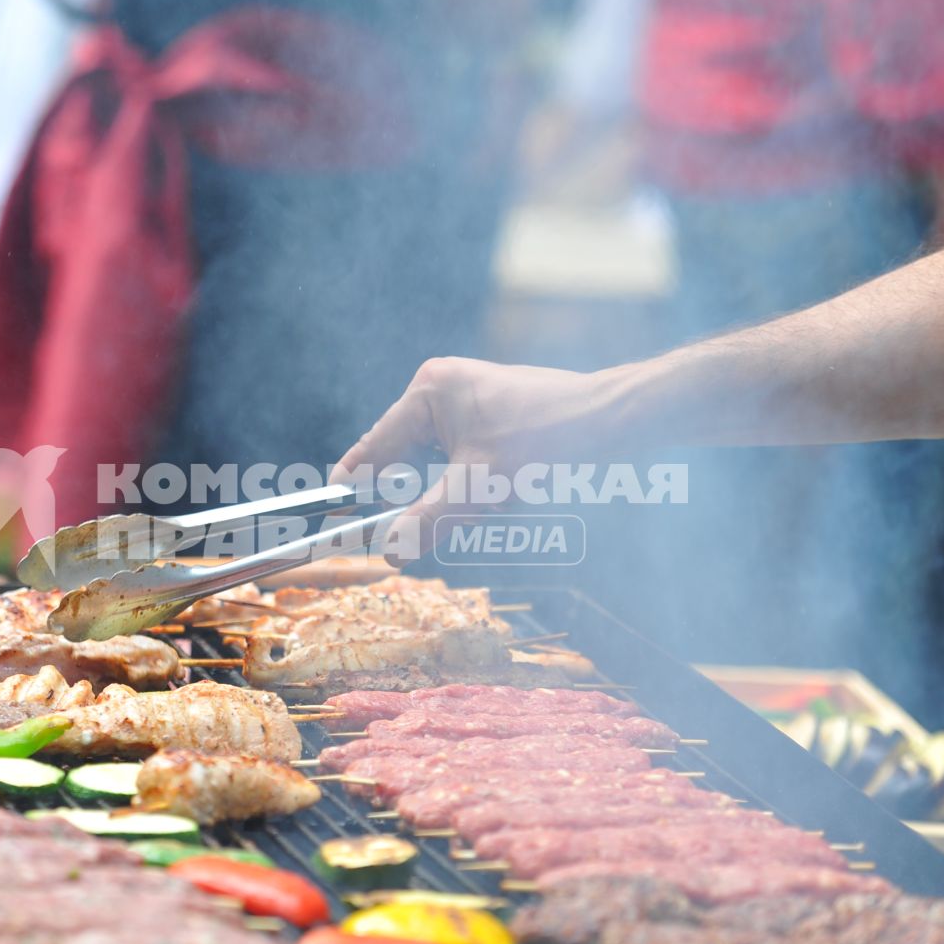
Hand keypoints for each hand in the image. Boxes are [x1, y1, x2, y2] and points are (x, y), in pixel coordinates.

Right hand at [335, 357, 624, 554]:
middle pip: (404, 459)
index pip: (374, 446)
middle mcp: (441, 390)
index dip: (352, 485)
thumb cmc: (549, 439)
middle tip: (421, 528)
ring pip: (435, 468)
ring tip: (492, 501)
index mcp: (429, 390)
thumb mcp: (482, 488)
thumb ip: (430, 520)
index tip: (331, 517)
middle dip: (417, 496)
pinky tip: (502, 497)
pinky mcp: (489, 421)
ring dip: (453, 496)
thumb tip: (390, 553)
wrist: (612, 421)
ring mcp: (466, 404)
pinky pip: (461, 465)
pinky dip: (472, 489)